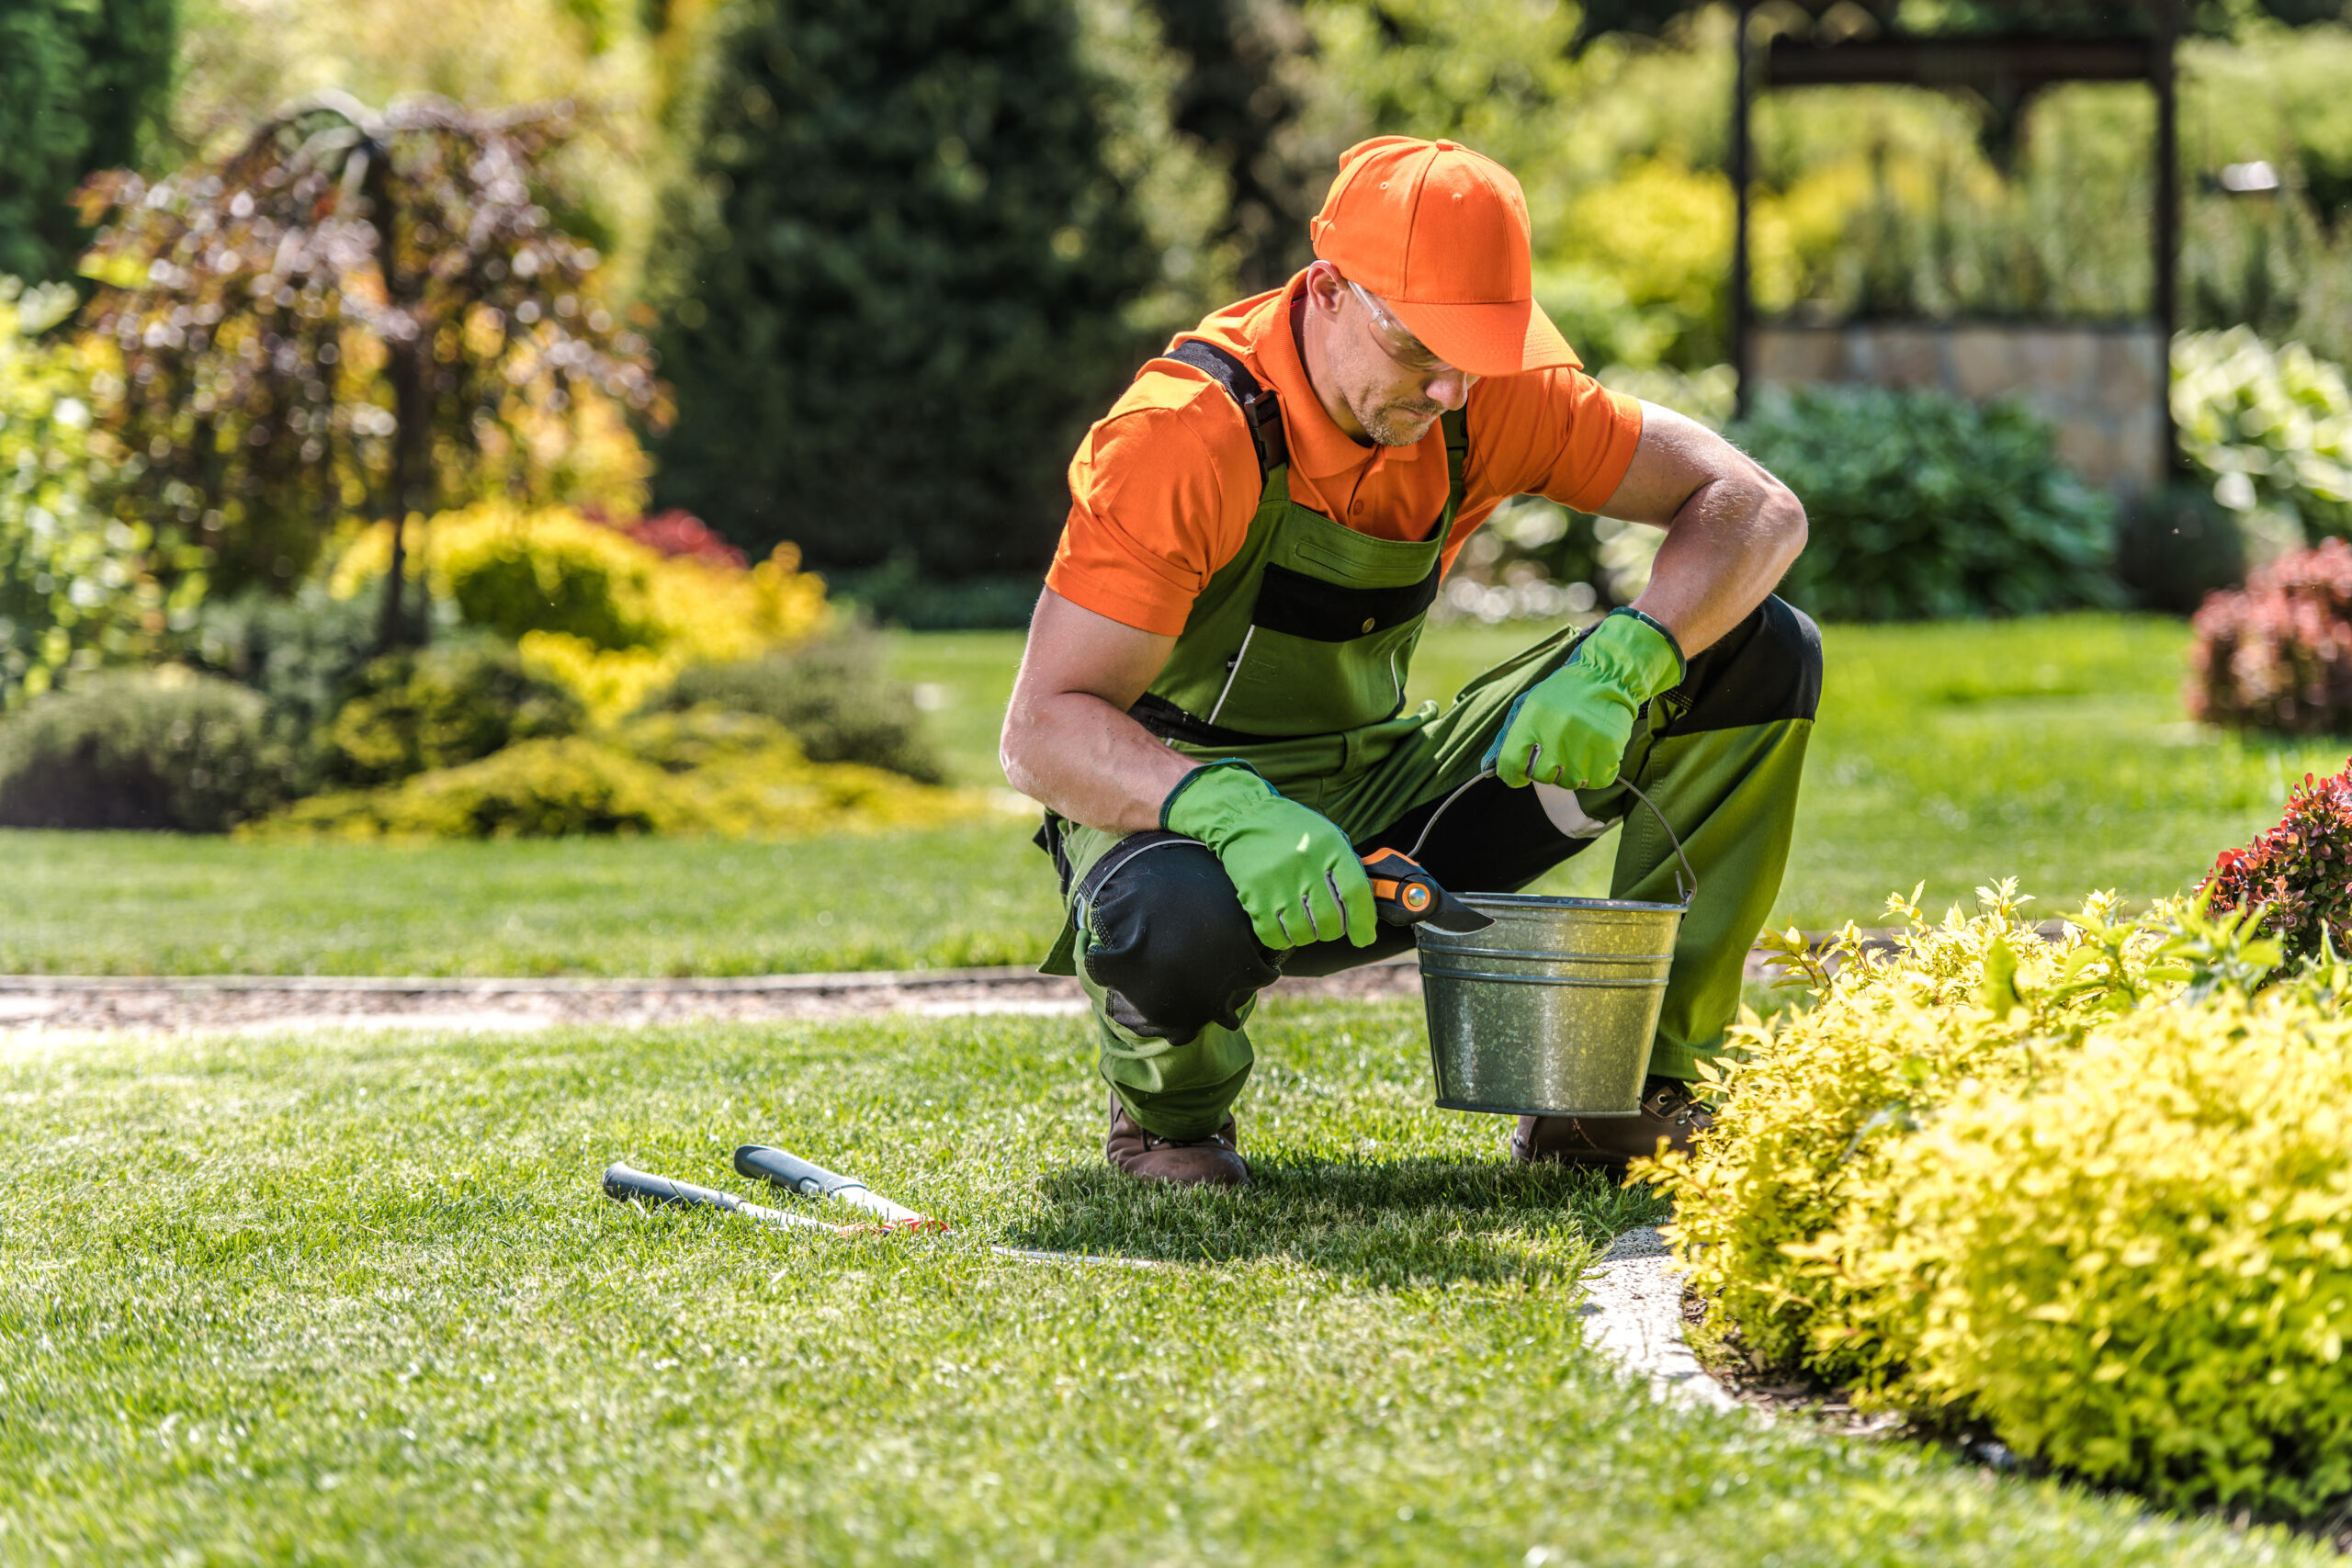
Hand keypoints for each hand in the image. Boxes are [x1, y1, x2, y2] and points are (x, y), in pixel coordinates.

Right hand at [1162, 762, 1375, 949]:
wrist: (1244, 816)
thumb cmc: (1290, 829)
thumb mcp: (1327, 836)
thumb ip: (1347, 867)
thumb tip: (1364, 908)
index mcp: (1329, 846)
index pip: (1355, 892)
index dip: (1363, 922)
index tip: (1363, 937)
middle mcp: (1304, 863)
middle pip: (1329, 920)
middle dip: (1332, 931)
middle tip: (1328, 925)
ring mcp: (1277, 881)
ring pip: (1302, 933)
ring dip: (1307, 935)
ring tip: (1304, 921)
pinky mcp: (1253, 894)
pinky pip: (1273, 935)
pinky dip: (1282, 939)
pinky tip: (1284, 926)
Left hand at [1485, 609, 1683, 789]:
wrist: (1608, 676)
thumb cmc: (1564, 693)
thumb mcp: (1529, 705)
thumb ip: (1506, 737)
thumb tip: (1487, 769)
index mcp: (1531, 719)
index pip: (1510, 764)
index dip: (1512, 775)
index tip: (1519, 775)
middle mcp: (1556, 732)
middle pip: (1542, 777)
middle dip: (1547, 770)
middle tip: (1557, 751)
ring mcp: (1583, 743)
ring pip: (1570, 782)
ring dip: (1572, 772)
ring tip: (1578, 748)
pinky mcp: (1608, 750)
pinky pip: (1597, 781)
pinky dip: (1596, 773)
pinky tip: (1595, 753)